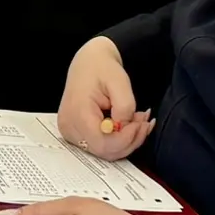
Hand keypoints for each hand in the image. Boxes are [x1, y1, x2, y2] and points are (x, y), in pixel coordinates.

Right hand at [58, 36, 153, 160]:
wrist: (88, 62)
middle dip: (130, 140)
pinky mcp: (76, 133)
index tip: (141, 124)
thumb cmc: (101, 67)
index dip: (126, 139)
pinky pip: (101, 145)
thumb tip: (125, 128)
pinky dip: (118, 139)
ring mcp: (71, 132)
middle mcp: (70, 126)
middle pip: (104, 151)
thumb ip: (124, 106)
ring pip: (105, 151)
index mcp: (77, 112)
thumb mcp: (119, 81)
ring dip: (126, 140)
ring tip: (137, 120)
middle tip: (144, 122)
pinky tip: (128, 124)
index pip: (102, 143)